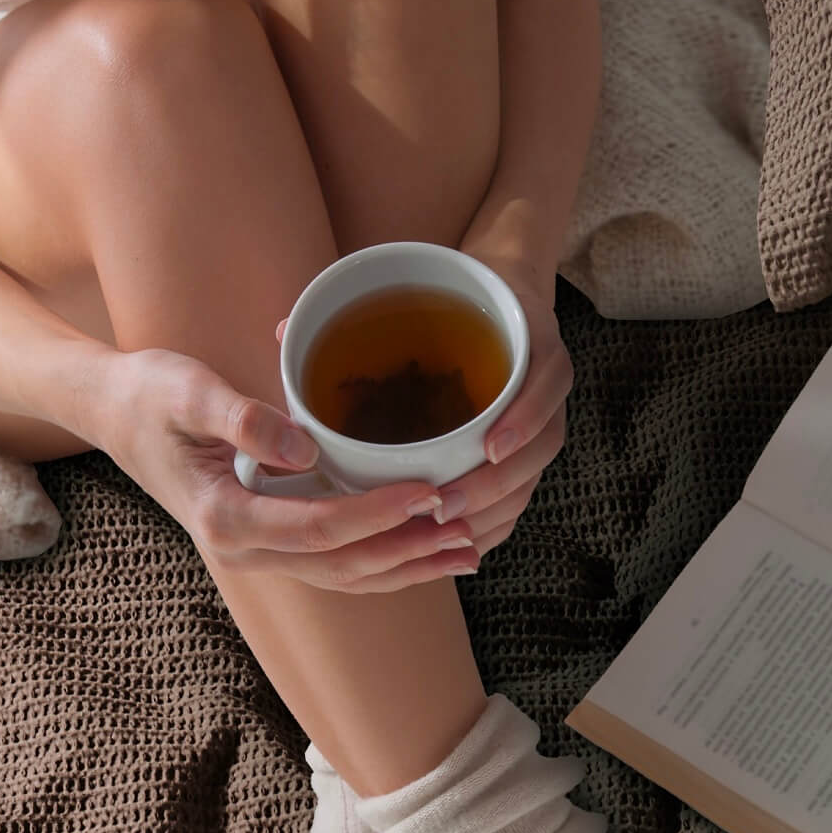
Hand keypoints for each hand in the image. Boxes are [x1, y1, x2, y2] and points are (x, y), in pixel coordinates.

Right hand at [79, 346, 480, 592]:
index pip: (319, 528)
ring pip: (347, 577)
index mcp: (226, 518)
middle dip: (409, 552)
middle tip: (467, 532)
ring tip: (466, 551)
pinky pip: (338, 565)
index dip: (377, 514)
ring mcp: (259, 555)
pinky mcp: (273, 544)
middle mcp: (246, 551)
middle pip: (344, 567)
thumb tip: (303, 448)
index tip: (426, 492)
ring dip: (408, 566)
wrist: (113, 415)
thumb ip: (241, 419)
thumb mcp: (186, 391)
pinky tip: (426, 547)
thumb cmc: (151, 395)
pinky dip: (386, 561)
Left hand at [278, 252, 570, 559]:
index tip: (489, 446)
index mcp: (533, 341)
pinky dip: (492, 524)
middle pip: (538, 451)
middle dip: (493, 486)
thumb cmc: (447, 296)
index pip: (546, 386)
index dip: (523, 421)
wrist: (494, 294)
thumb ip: (358, 312)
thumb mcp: (420, 286)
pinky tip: (455, 546)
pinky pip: (521, 500)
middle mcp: (545, 386)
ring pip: (529, 482)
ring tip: (442, 532)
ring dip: (490, 512)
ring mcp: (545, 423)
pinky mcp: (531, 454)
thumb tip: (285, 332)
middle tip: (443, 505)